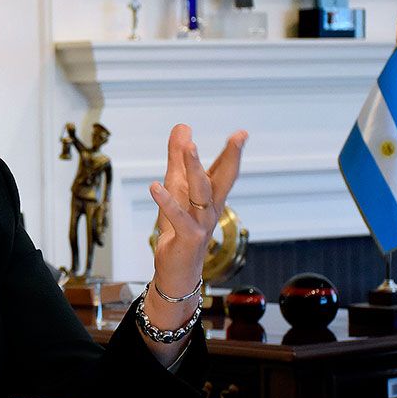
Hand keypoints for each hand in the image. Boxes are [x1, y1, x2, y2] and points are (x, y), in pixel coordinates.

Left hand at [145, 125, 246, 327]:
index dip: (231, 153)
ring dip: (195, 168)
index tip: (242, 133)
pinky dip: (166, 201)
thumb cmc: (178, 229)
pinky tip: (154, 186)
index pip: (223, 172)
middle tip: (239, 136)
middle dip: (230, 157)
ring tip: (189, 145)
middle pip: (223, 180)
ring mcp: (201, 224)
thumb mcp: (175, 188)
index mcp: (211, 198)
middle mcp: (211, 210)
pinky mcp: (187, 237)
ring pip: (201, 192)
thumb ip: (177, 159)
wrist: (176, 271)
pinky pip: (177, 216)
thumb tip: (182, 126)